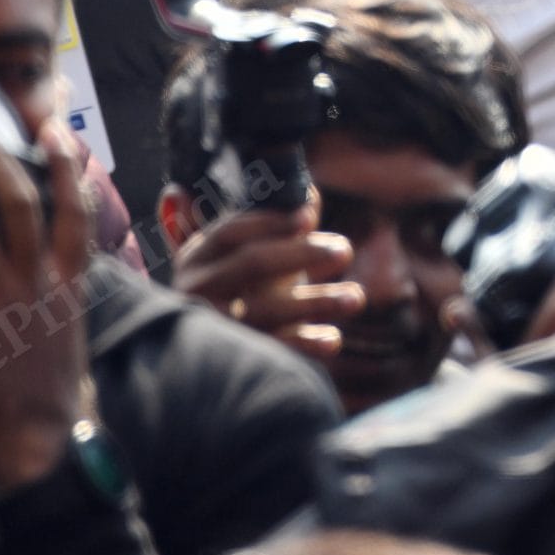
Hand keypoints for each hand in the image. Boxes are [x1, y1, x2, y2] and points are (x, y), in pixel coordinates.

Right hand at [168, 197, 360, 360]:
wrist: (220, 348)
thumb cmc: (248, 285)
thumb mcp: (257, 251)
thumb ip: (281, 225)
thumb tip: (310, 195)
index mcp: (198, 256)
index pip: (231, 231)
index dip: (271, 222)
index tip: (310, 217)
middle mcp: (199, 290)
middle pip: (252, 265)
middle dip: (301, 254)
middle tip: (344, 251)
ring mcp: (216, 325)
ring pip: (268, 311)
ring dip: (316, 302)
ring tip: (356, 297)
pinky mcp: (234, 359)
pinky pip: (274, 349)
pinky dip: (305, 344)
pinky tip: (333, 338)